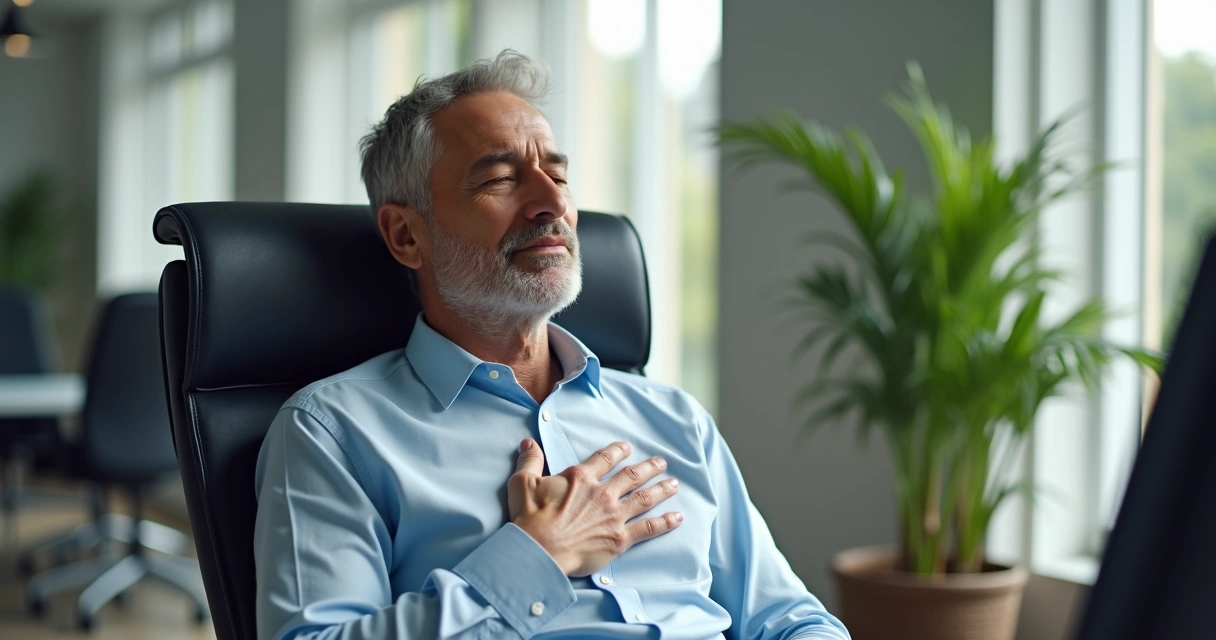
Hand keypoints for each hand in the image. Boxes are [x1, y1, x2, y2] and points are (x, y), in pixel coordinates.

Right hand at [508, 439, 682, 576]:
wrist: (539, 550)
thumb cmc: (530, 518)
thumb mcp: (523, 484)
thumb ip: (530, 462)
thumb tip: (528, 444)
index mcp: (581, 478)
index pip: (604, 459)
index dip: (617, 451)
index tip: (628, 448)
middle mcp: (602, 493)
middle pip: (632, 476)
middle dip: (649, 467)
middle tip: (661, 462)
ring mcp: (614, 516)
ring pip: (645, 498)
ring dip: (662, 489)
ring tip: (674, 483)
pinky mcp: (620, 538)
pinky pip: (648, 528)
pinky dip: (665, 522)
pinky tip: (678, 517)